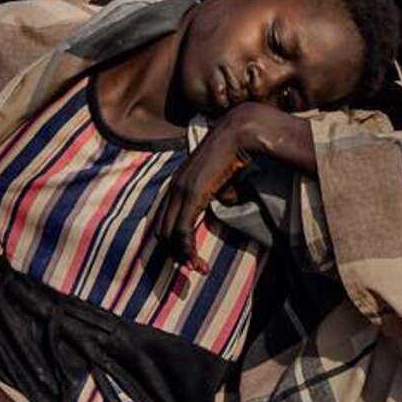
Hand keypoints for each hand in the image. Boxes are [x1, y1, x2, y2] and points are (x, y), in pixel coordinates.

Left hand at [156, 104, 278, 269]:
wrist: (238, 132)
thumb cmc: (236, 151)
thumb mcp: (223, 177)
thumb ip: (219, 191)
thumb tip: (226, 201)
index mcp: (178, 184)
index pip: (167, 220)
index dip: (176, 242)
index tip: (191, 257)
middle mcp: (173, 188)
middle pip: (163, 231)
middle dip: (176, 254)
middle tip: (194, 268)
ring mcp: (179, 191)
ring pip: (170, 235)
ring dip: (182, 257)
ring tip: (199, 269)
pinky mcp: (190, 195)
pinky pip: (182, 231)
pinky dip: (187, 250)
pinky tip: (197, 261)